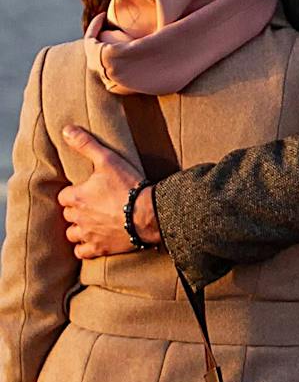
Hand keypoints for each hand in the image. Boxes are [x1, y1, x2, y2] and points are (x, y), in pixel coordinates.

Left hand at [58, 126, 157, 258]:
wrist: (151, 213)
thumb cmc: (130, 185)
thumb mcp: (109, 160)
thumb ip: (86, 144)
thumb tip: (66, 129)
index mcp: (76, 197)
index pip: (64, 195)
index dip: (75, 192)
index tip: (88, 190)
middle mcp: (77, 218)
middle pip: (68, 214)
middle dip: (77, 210)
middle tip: (93, 204)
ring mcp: (88, 235)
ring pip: (72, 233)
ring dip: (78, 228)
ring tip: (92, 222)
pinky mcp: (99, 248)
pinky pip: (82, 252)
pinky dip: (84, 247)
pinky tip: (94, 240)